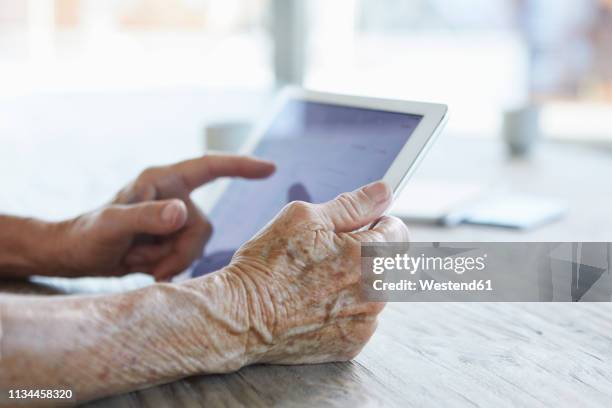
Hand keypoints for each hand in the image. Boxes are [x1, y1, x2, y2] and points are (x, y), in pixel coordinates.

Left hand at [52, 155, 274, 278]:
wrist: (78, 255)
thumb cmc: (88, 234)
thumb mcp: (113, 225)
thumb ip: (146, 217)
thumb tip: (183, 212)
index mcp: (163, 180)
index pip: (210, 167)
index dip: (241, 166)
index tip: (269, 168)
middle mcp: (173, 196)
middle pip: (203, 224)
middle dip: (180, 250)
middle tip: (149, 264)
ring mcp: (173, 219)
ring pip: (198, 243)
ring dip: (172, 260)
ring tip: (142, 263)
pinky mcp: (172, 238)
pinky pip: (189, 255)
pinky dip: (172, 267)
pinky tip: (150, 270)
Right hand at [225, 181, 408, 363]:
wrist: (241, 316)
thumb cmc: (268, 264)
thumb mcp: (305, 218)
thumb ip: (352, 205)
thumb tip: (384, 191)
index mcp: (370, 256)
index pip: (398, 231)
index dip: (376, 222)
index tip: (358, 226)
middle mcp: (376, 292)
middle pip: (389, 262)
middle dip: (366, 253)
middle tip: (327, 254)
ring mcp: (365, 322)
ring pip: (374, 291)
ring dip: (356, 282)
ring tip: (316, 281)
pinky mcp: (352, 344)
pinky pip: (361, 318)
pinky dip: (345, 309)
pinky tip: (315, 305)